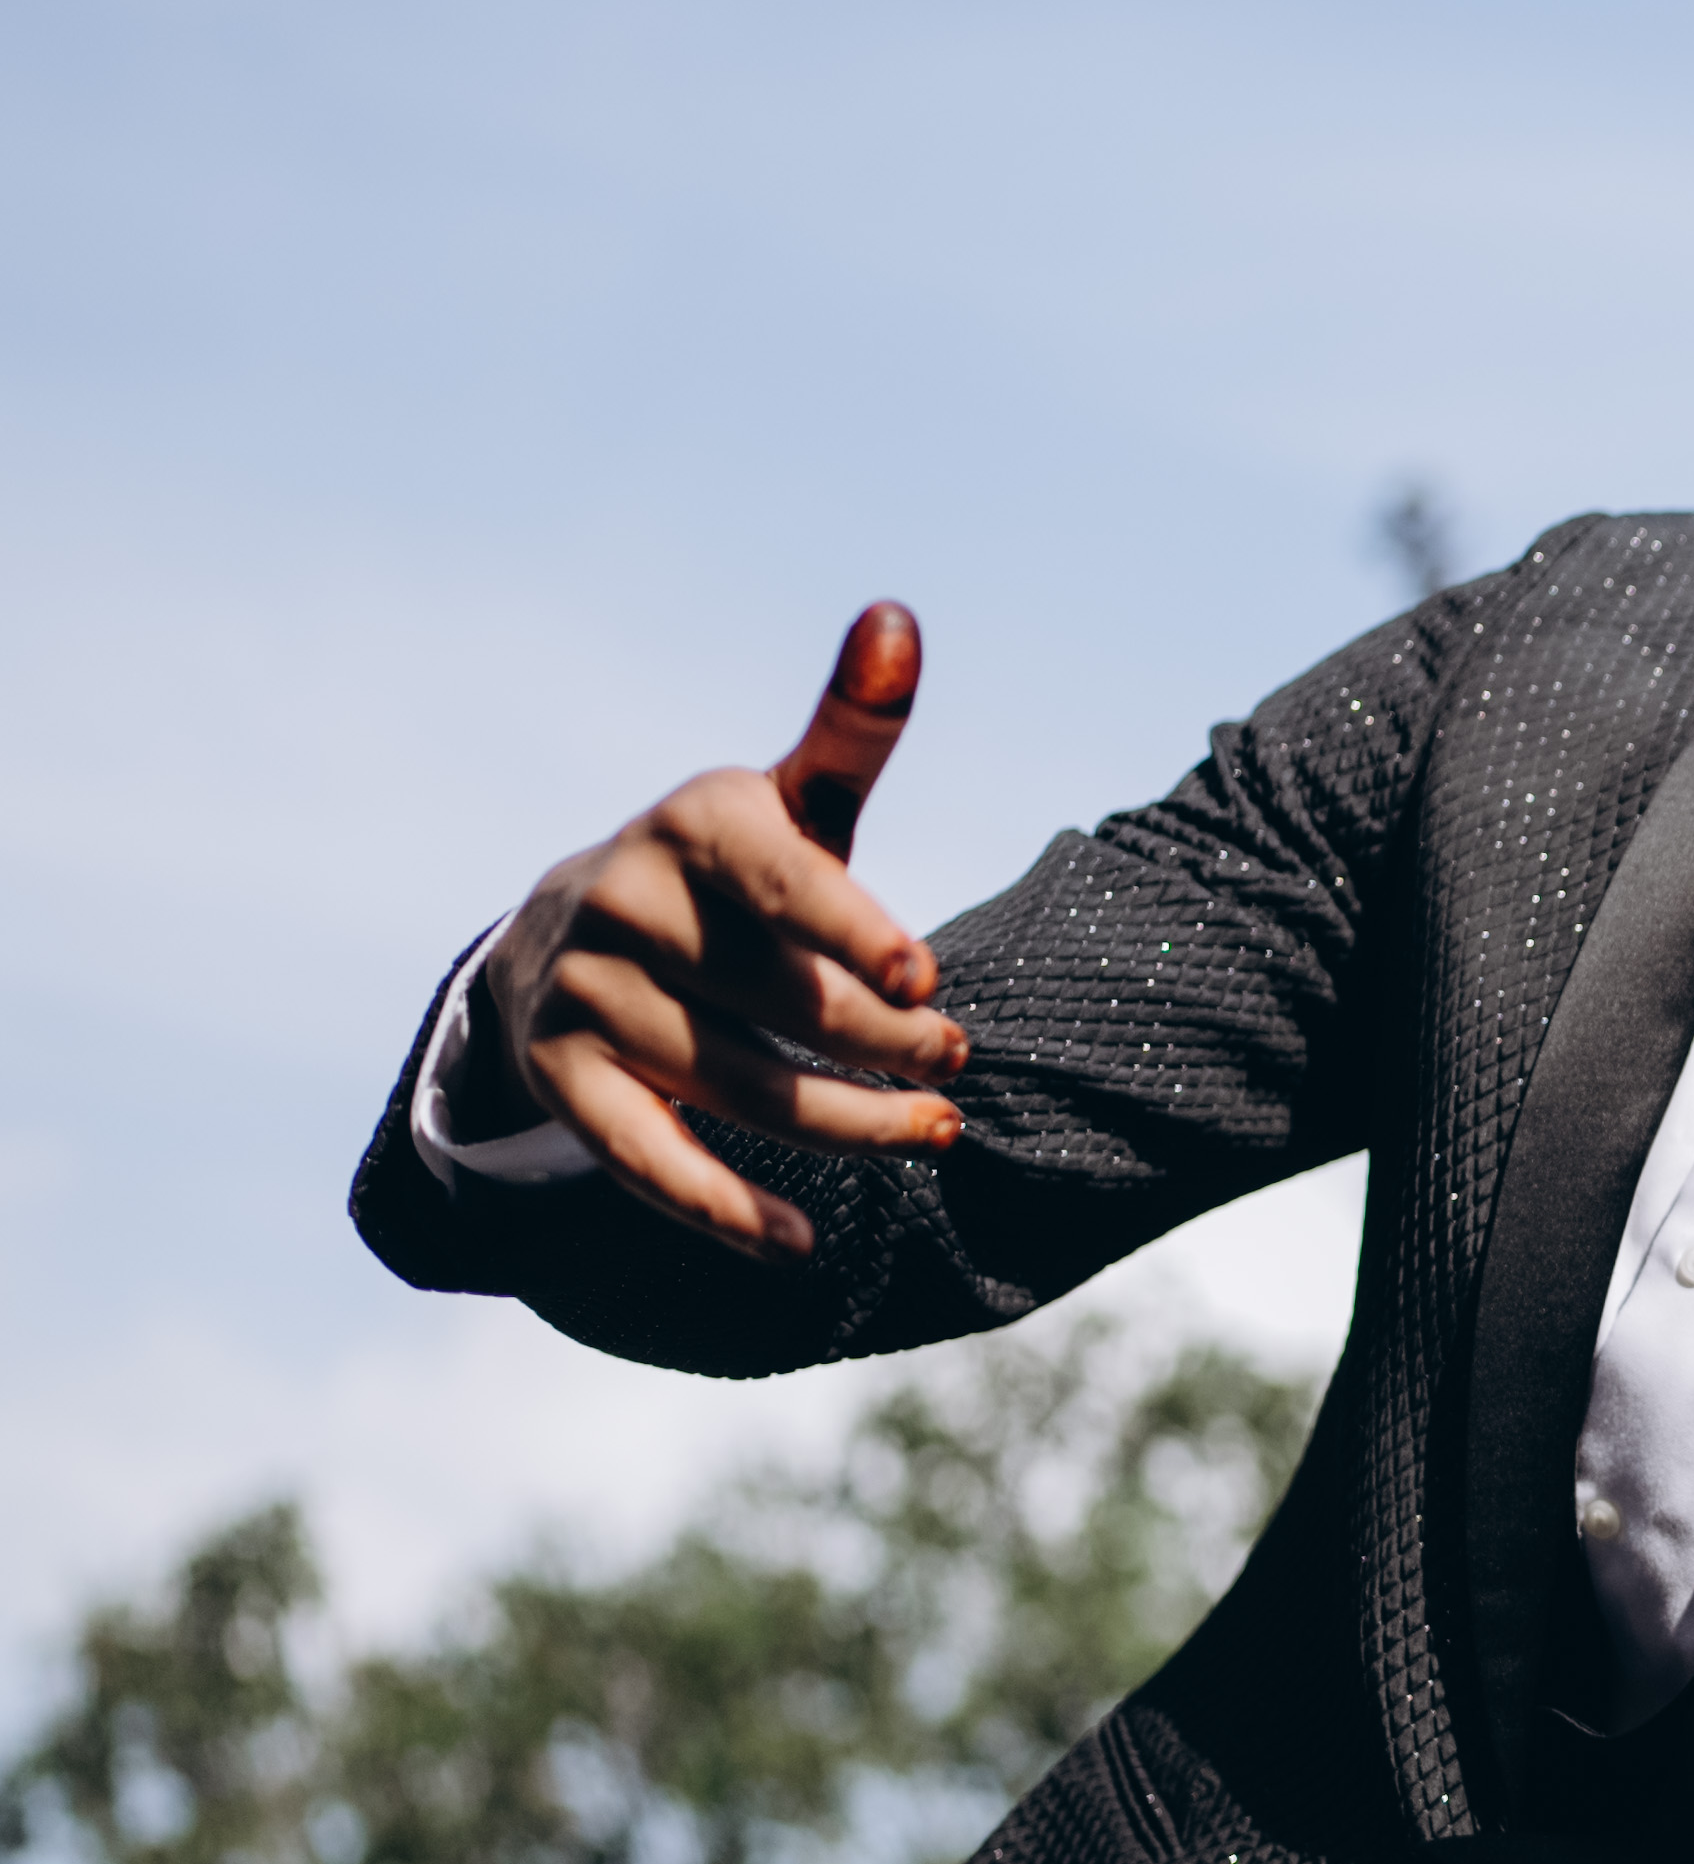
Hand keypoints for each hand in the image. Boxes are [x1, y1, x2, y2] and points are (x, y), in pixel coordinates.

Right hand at [472, 603, 968, 1258]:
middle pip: (781, 999)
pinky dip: (723, 1209)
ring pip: (736, 1085)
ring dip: (842, 1126)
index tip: (930, 981)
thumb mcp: (788, 803)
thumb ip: (852, 731)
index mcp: (696, 825)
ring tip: (934, 1134)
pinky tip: (796, 1244)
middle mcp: (626, 904)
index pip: (786, 881)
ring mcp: (588, 996)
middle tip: (959, 1064)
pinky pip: (646, 1159)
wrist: (568, 934)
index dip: (857, 933)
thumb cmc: (728, 872)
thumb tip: (898, 619)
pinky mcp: (563, 1080)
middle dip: (883, 1043)